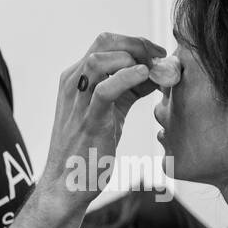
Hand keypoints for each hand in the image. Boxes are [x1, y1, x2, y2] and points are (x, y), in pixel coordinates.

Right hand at [40, 33, 166, 205]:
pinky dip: (127, 77)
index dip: (136, 43)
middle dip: (137, 44)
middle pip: (104, 41)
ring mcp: (77, 100)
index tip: (158, 55)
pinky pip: (105, 89)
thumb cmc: (88, 151)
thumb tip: (153, 75)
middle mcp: (73, 84)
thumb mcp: (109, 113)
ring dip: (133, 57)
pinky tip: (145, 77)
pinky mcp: (88, 120)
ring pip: (100, 57)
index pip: (106, 43)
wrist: (66, 186)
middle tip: (160, 58)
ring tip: (154, 70)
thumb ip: (127, 91)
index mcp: (76, 79)